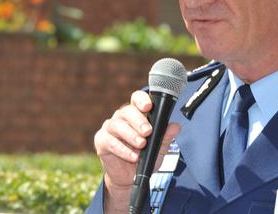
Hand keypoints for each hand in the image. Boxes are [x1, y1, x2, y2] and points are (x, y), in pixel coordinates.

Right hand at [93, 90, 180, 212]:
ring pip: (116, 125)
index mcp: (136, 114)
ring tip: (141, 145)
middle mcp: (121, 118)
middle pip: (126, 111)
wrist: (130, 178)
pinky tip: (133, 156)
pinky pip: (110, 141)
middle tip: (147, 131)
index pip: (136, 99)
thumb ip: (165, 137)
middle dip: (138, 120)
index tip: (148, 106)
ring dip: (130, 135)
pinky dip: (122, 149)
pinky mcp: (101, 141)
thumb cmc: (144, 157)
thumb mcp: (159, 148)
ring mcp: (109, 128)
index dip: (141, 100)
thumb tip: (176, 127)